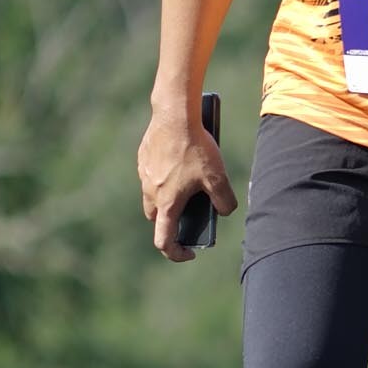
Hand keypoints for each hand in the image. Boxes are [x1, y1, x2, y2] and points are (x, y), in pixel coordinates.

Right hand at [138, 103, 237, 261]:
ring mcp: (144, 174)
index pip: (164, 241)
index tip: (190, 252)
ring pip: (153, 195)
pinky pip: (152, 174)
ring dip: (168, 196)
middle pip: (157, 218)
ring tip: (189, 181)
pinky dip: (164, 175)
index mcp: (167, 203)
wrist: (174, 114)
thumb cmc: (195, 147)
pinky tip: (181, 160)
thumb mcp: (217, 176)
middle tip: (191, 210)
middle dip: (172, 220)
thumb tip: (224, 211)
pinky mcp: (143, 157)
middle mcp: (151, 192)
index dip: (176, 253)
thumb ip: (224, 201)